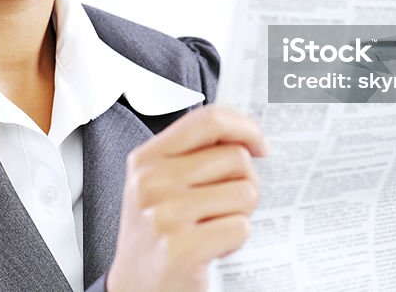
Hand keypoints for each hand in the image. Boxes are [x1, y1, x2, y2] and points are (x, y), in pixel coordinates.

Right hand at [106, 104, 267, 291]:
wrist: (136, 290)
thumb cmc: (157, 235)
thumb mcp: (159, 185)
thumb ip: (193, 155)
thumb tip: (248, 137)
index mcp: (146, 159)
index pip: (208, 119)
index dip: (244, 127)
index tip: (259, 144)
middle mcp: (151, 182)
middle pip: (236, 157)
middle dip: (245, 182)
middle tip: (226, 206)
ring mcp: (164, 215)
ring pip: (244, 192)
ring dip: (240, 214)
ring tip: (214, 228)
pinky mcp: (181, 248)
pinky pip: (240, 227)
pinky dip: (236, 241)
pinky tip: (213, 249)